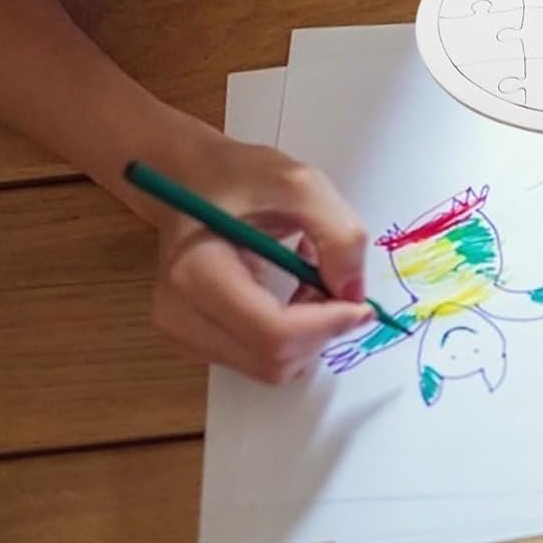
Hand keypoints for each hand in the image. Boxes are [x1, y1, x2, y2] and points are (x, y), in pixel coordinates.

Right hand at [140, 116, 373, 384]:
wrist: (185, 180)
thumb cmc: (235, 175)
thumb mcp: (299, 184)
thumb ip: (337, 234)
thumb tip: (354, 294)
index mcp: (198, 272)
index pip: (273, 333)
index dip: (327, 326)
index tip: (362, 304)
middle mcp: (180, 315)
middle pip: (273, 360)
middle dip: (320, 330)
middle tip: (336, 279)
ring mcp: (182, 334)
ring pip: (270, 367)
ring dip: (308, 333)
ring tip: (310, 276)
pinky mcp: (194, 342)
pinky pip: (259, 359)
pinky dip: (291, 335)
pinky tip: (292, 292)